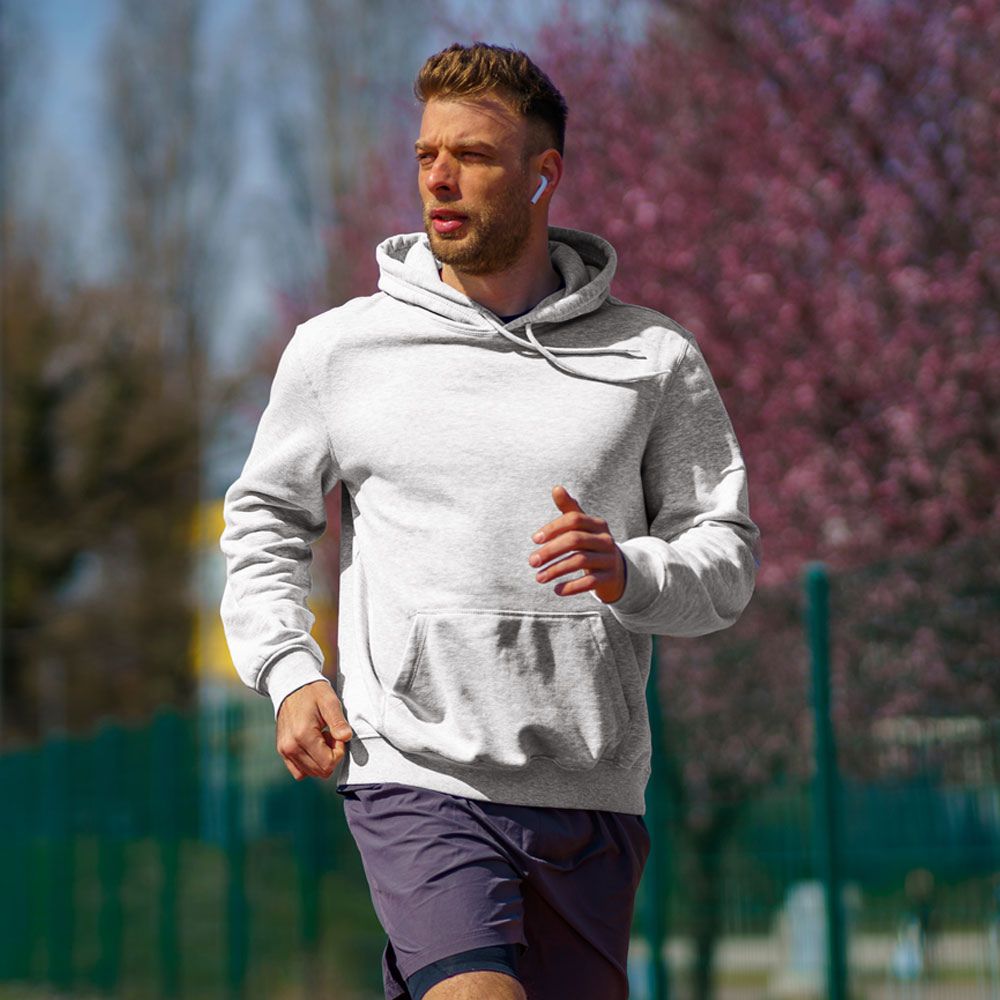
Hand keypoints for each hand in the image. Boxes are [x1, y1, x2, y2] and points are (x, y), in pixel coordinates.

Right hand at [275, 679, 353, 780]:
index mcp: (303, 735)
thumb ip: (338, 721)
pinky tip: (313, 745)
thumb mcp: (330, 702)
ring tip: (321, 739)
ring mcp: (284, 751)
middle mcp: (290, 747)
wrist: (291, 686)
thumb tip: (346, 737)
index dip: (339, 752)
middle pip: (320, 771)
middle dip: (331, 756)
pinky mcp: (282, 751)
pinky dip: (309, 764)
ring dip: (321, 760)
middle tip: (330, 736)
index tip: (337, 735)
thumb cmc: (313, 692)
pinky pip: (298, 771)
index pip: (328, 763)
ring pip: (310, 773)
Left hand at [529, 485, 626, 602]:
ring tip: (539, 578)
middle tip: (532, 562)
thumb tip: (556, 488)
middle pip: (575, 540)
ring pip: (580, 561)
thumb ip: (569, 509)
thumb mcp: (582, 528)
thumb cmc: (591, 545)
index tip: (534, 539)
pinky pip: (589, 582)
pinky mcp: (609, 578)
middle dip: (550, 551)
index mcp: (597, 524)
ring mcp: (609, 559)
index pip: (573, 519)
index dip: (553, 528)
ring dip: (556, 570)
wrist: (617, 571)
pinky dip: (571, 587)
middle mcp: (605, 539)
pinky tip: (556, 590)